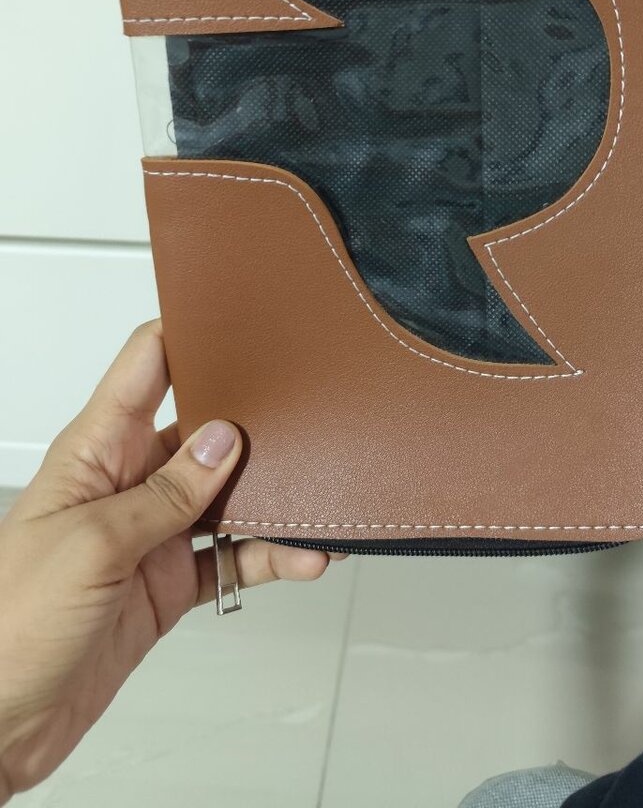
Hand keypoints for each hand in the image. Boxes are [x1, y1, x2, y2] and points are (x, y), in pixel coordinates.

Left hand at [0, 321, 336, 801]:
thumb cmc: (8, 627)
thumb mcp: (90, 545)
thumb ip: (164, 494)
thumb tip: (222, 442)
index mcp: (95, 452)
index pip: (145, 367)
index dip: (188, 332)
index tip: (236, 316)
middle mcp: (126, 484)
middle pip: (201, 431)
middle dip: (250, 422)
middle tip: (300, 419)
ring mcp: (150, 535)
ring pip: (226, 497)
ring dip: (270, 500)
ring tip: (312, 503)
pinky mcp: (167, 585)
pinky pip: (231, 558)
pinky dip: (270, 557)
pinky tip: (299, 556)